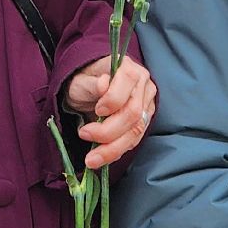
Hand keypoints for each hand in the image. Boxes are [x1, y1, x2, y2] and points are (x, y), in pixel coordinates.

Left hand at [64, 55, 157, 169]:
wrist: (90, 91)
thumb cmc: (85, 82)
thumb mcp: (81, 80)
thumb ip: (92, 83)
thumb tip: (104, 84)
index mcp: (129, 68)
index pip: (129, 80)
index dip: (114, 98)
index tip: (96, 110)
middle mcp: (143, 85)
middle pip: (133, 112)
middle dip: (108, 130)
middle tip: (84, 134)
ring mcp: (146, 104)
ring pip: (136, 131)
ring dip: (112, 148)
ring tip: (91, 159)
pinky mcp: (144, 121)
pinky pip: (134, 140)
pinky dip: (117, 151)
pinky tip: (101, 157)